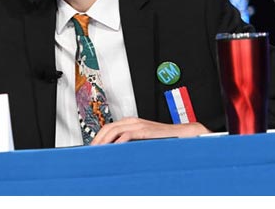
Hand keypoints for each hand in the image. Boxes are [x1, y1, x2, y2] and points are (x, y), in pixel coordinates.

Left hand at [90, 117, 209, 144]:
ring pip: (115, 129)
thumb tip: (115, 153)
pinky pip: (128, 134)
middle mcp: (133, 122)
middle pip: (108, 127)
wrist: (183, 134)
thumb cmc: (164, 139)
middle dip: (97, 139)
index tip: (92, 147)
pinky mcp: (145, 130)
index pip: (108, 127)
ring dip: (104, 140)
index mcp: (131, 123)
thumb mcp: (144, 141)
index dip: (98, 136)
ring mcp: (139, 125)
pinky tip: (114, 148)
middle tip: (91, 150)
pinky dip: (119, 140)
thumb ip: (131, 143)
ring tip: (98, 150)